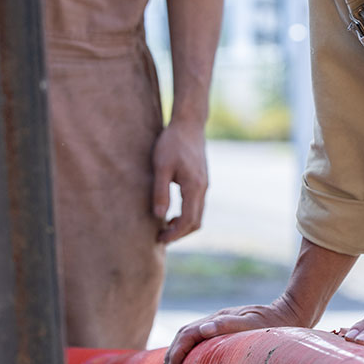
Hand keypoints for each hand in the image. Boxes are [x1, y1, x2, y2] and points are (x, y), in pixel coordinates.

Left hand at [151, 121, 206, 243]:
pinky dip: (187, 214)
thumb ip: (161, 192)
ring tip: (164, 227)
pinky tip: (172, 212)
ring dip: (183, 225)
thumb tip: (159, 216)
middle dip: (180, 233)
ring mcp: (204, 185)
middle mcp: (203, 189)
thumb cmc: (172, 142)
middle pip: (196, 222)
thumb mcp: (161, 166)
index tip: (159, 238)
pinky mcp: (202, 181)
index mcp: (194, 187)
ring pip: (198, 214)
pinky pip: (197, 205)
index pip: (188, 221)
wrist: (189, 124)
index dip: (174, 234)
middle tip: (160, 237)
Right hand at [163, 295, 303, 363]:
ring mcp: (222, 323)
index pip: (188, 334)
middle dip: (173, 352)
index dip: (176, 353)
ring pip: (192, 335)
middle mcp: (217, 319)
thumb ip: (229, 325)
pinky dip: (191, 349)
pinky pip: (202, 339)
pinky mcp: (228, 329)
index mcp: (220, 318)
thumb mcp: (254, 325)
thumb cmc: (274, 324)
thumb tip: (203, 328)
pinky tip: (193, 362)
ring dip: (180, 351)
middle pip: (186, 333)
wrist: (292, 313)